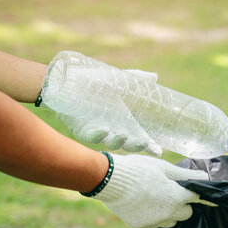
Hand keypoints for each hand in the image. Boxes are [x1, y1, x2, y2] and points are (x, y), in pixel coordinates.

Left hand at [40, 51, 161, 154]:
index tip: (158, 150)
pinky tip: (103, 130)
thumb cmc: (94, 81)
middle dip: (136, 146)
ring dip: (119, 142)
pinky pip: (91, 137)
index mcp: (125, 121)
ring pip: (111, 143)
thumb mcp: (119, 79)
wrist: (69, 80)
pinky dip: (98, 135)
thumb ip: (137, 79)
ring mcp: (99, 131)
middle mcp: (114, 129)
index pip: (141, 137)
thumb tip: (155, 77)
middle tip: (143, 143)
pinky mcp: (83, 130)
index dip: (150, 146)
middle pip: (129, 144)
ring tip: (123, 135)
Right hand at [93, 154, 209, 227]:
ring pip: (171, 221)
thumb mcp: (164, 168)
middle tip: (171, 192)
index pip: (196, 198)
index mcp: (177, 197)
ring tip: (156, 198)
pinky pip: (155, 223)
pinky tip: (143, 203)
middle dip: (182, 204)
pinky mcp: (142, 226)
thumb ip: (186, 175)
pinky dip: (154, 216)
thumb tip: (205, 177)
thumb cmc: (139, 170)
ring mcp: (155, 222)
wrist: (110, 180)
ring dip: (169, 212)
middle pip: (186, 213)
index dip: (193, 192)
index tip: (190, 189)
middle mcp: (169, 213)